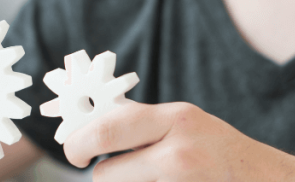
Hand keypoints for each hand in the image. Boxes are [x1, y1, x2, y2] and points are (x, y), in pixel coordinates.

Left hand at [63, 101, 289, 180]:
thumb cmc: (221, 152)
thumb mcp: (185, 123)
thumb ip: (140, 123)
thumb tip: (85, 123)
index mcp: (175, 119)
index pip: (106, 129)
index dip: (78, 143)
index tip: (74, 152)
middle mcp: (180, 154)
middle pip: (106, 175)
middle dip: (101, 176)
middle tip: (101, 171)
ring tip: (155, 179)